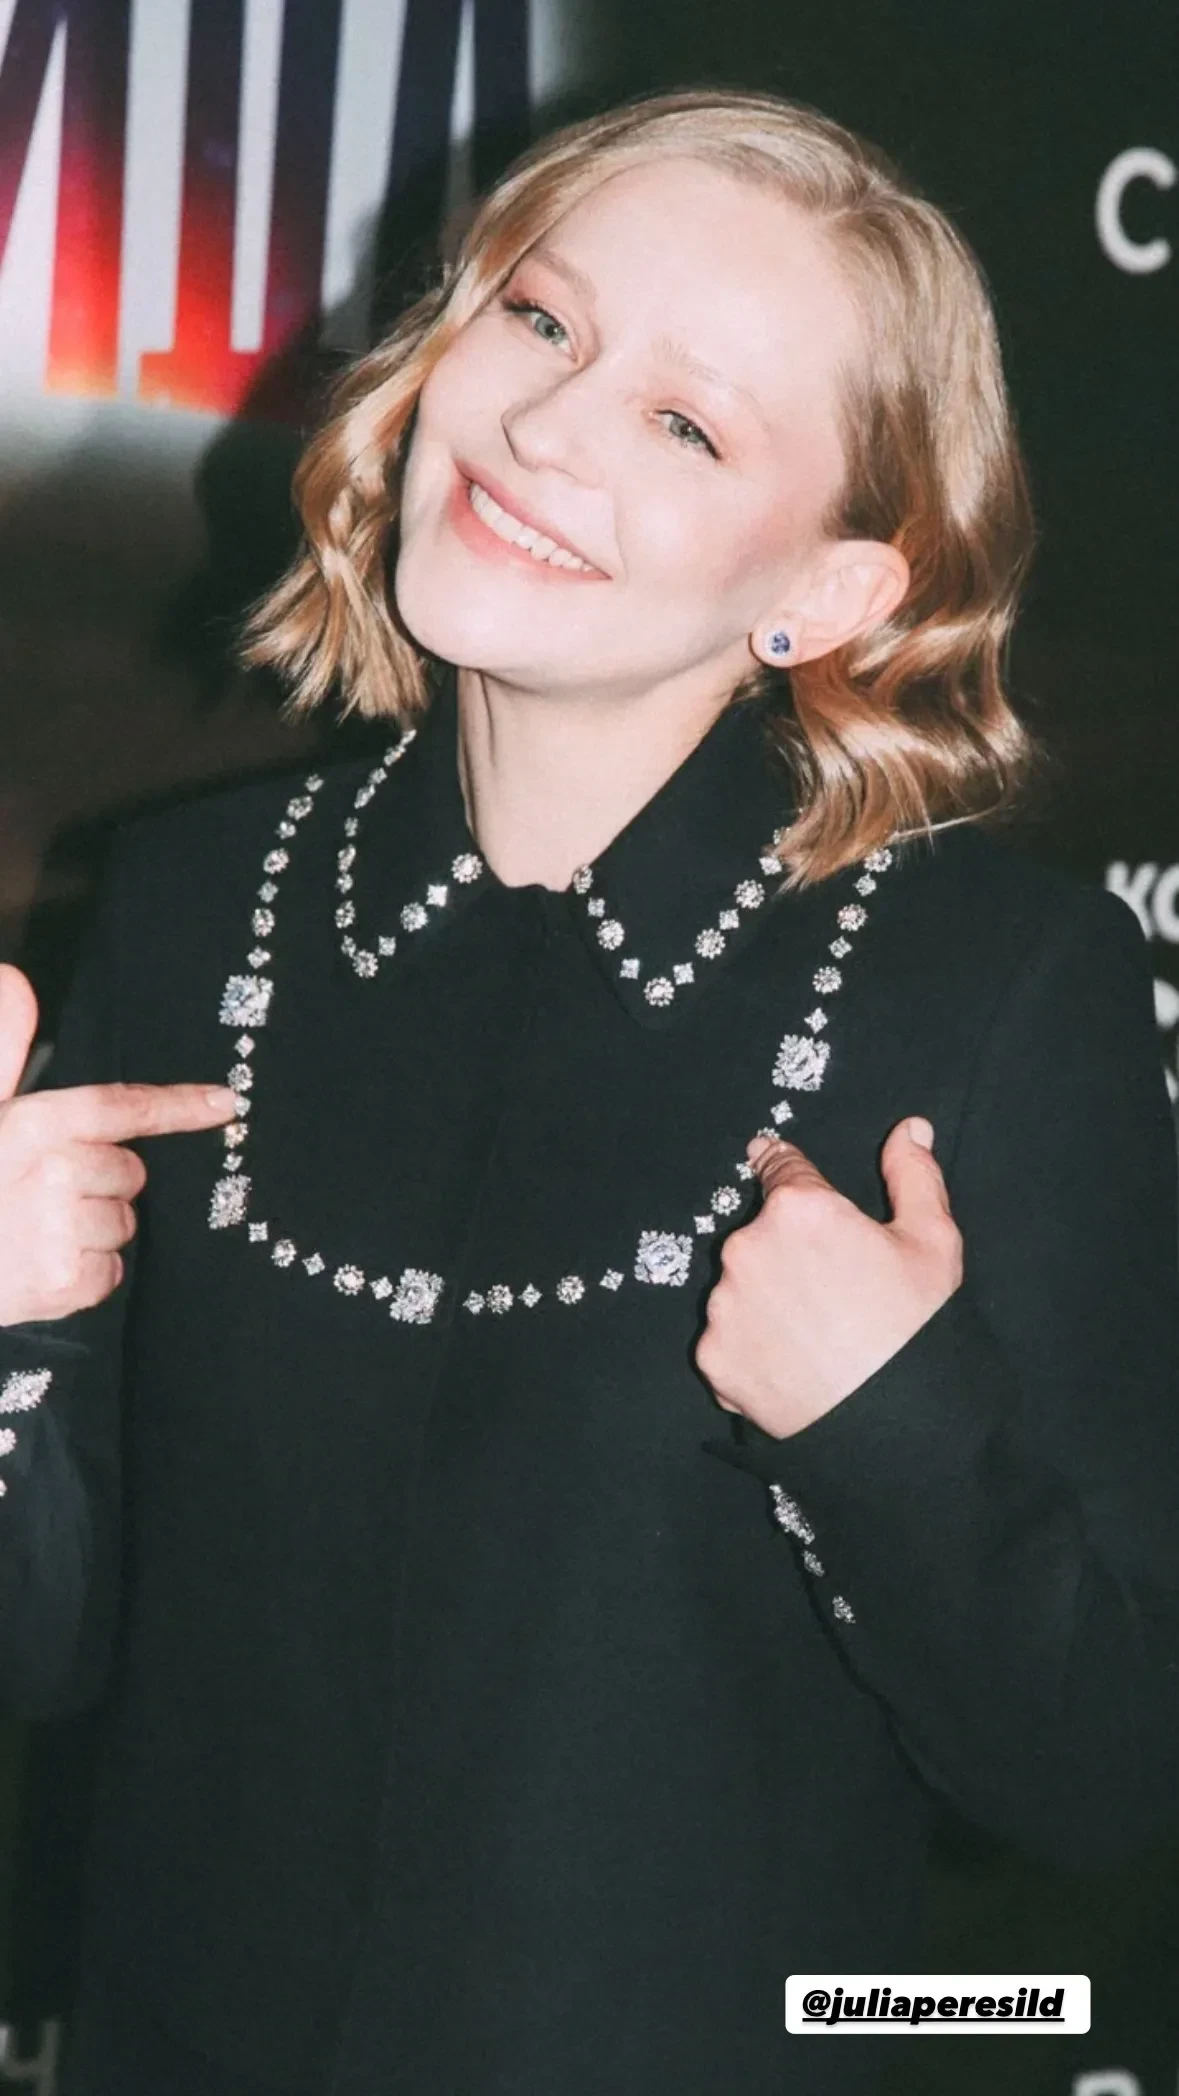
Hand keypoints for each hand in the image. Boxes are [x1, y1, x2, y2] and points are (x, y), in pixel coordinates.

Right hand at [0, 962, 238, 1325]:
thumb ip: (2, 1050)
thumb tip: (15, 979)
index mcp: (31, 1124)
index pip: (119, 1106)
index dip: (177, 1105)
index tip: (227, 1101)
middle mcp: (52, 1171)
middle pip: (130, 1172)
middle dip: (101, 1184)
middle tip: (46, 1196)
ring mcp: (60, 1229)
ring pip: (125, 1223)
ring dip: (94, 1232)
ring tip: (40, 1234)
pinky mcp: (64, 1282)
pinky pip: (113, 1272)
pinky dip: (88, 1274)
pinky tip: (46, 1266)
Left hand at [695, 1117, 962, 1438]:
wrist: (895, 1427)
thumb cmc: (917, 1330)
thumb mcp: (933, 1243)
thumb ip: (914, 1176)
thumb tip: (909, 1129)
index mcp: (800, 1210)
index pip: (781, 1168)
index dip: (783, 1165)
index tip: (768, 1158)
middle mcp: (748, 1248)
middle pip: (762, 1234)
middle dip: (789, 1250)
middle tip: (832, 1290)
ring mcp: (725, 1305)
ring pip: (742, 1287)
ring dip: (768, 1299)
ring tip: (817, 1336)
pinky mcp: (713, 1356)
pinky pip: (730, 1338)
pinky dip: (755, 1346)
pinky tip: (796, 1364)